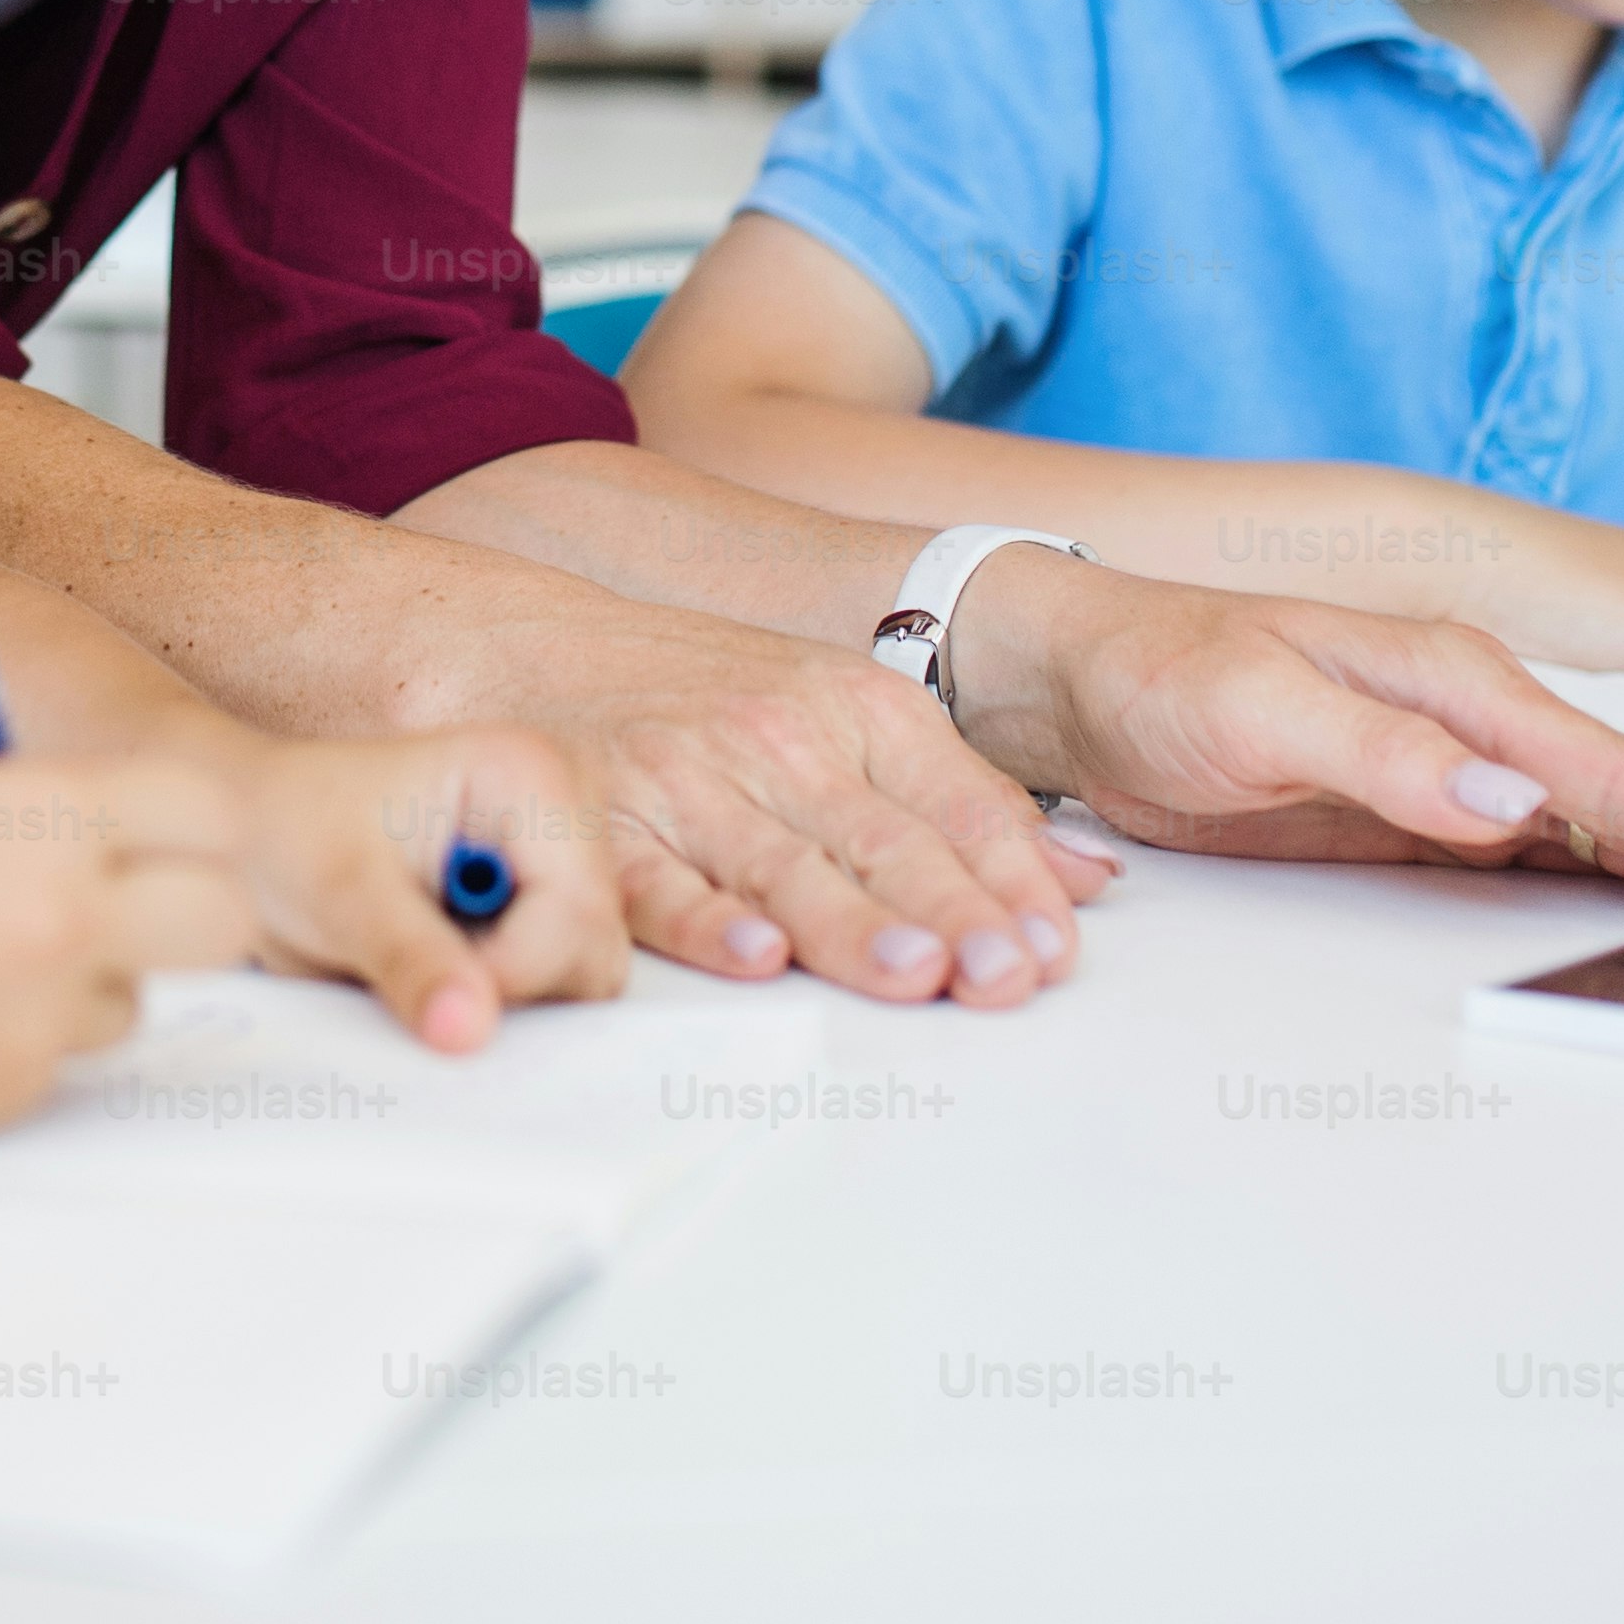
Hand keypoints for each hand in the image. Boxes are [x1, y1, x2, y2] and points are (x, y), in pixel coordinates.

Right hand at [0, 756, 255, 1136]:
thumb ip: (41, 812)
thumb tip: (127, 833)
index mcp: (43, 816)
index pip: (209, 816)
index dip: (187, 826)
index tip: (155, 832)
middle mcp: (62, 918)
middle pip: (220, 920)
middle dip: (184, 909)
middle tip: (118, 902)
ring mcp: (36, 1021)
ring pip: (135, 1004)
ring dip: (88, 983)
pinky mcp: (1, 1098)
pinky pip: (56, 1062)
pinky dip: (13, 1039)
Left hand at [221, 730, 627, 1050]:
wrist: (264, 831)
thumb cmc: (296, 834)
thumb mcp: (341, 897)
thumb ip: (411, 960)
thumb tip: (469, 1031)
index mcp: (533, 774)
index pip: (575, 916)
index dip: (508, 973)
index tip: (426, 981)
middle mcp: (573, 806)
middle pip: (592, 951)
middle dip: (506, 982)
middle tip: (413, 954)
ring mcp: (569, 856)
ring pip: (582, 976)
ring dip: (500, 988)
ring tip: (422, 947)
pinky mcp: (553, 899)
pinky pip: (559, 980)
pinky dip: (501, 990)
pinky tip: (444, 957)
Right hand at [480, 597, 1116, 1007]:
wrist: (534, 647)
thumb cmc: (709, 693)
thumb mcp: (850, 712)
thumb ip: (968, 800)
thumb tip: (1089, 882)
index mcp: (855, 705)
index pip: (955, 802)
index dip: (1010, 878)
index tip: (1054, 947)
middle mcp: (779, 736)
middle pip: (883, 840)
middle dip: (952, 912)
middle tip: (1007, 976)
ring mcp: (690, 781)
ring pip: (785, 866)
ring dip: (854, 925)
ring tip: (918, 975)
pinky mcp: (606, 826)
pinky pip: (661, 885)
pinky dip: (709, 923)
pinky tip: (757, 958)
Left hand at [975, 561, 1623, 914]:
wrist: (1074, 676)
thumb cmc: (1153, 663)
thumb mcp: (1255, 708)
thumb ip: (1384, 758)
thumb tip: (1509, 804)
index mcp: (1454, 677)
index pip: (1611, 767)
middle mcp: (1475, 722)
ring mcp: (1458, 776)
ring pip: (1611, 833)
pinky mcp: (1428, 824)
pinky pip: (1550, 861)